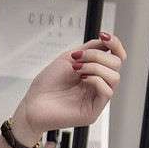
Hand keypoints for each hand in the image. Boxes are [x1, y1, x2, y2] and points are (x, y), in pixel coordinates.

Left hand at [12, 31, 127, 141]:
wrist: (32, 104)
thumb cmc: (47, 84)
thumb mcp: (69, 58)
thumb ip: (90, 48)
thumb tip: (107, 42)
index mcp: (94, 72)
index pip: (116, 57)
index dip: (115, 44)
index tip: (104, 36)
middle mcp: (97, 85)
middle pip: (116, 64)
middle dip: (98, 56)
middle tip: (78, 58)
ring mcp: (96, 99)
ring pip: (114, 77)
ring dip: (96, 67)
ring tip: (77, 69)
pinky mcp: (93, 111)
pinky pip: (106, 92)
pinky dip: (96, 80)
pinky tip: (82, 79)